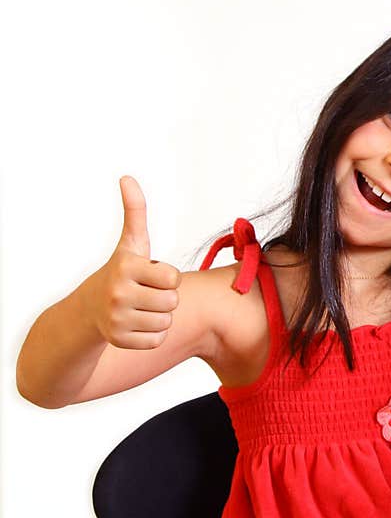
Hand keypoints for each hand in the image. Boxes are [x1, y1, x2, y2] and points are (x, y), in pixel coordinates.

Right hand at [86, 176, 180, 348]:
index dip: (167, 277)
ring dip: (159, 316)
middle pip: (172, 302)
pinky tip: (135, 324)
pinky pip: (157, 340)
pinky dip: (151, 335)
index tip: (150, 275)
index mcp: (126, 267)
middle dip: (164, 298)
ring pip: (166, 322)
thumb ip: (135, 212)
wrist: (89, 309)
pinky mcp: (119, 340)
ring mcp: (116, 318)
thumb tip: (127, 177)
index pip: (174, 278)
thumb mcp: (131, 244)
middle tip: (145, 293)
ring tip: (139, 307)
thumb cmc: (121, 272)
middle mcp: (118, 292)